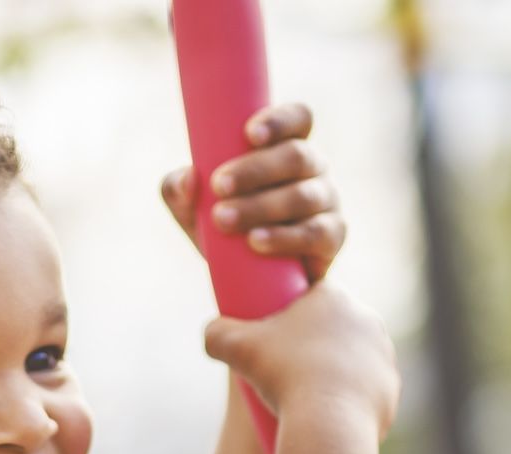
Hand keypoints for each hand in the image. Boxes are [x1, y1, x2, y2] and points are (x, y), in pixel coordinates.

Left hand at [161, 102, 344, 282]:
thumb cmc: (221, 225)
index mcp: (286, 145)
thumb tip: (189, 179)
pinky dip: (284, 237)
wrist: (247, 279)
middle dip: (255, 169)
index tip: (248, 133)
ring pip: (303, 195)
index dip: (280, 120)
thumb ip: (178, 188)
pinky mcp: (332, 237)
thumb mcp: (191, 206)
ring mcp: (327, 200)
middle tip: (219, 186)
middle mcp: (313, 167)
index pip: (298, 118)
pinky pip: (316, 233)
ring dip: (261, 206)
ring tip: (223, 220)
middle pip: (296, 155)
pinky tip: (256, 241)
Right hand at [203, 283, 396, 436]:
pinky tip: (328, 414)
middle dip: (312, 347)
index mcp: (334, 297)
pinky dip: (348, 402)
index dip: (288, 320)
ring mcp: (384, 354)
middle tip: (286, 372)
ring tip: (306, 396)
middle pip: (331, 330)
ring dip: (332, 373)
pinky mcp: (392, 387)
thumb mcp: (233, 348)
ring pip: (350, 361)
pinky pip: (365, 391)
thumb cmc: (282, 376)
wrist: (329, 422)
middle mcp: (366, 319)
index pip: (309, 300)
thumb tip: (211, 333)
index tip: (274, 342)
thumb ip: (215, 332)